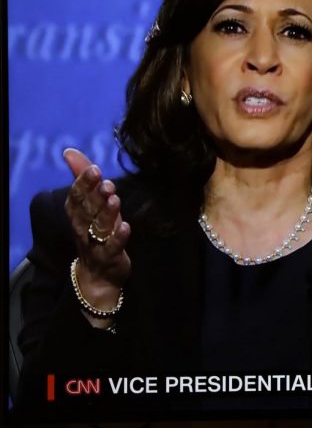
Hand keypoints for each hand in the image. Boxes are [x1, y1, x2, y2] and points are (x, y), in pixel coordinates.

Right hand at [63, 148, 130, 326]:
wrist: (98, 276)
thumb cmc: (95, 233)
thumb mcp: (90, 206)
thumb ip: (82, 178)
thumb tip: (69, 152)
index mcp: (78, 215)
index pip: (76, 198)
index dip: (82, 185)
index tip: (94, 169)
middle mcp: (84, 229)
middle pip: (86, 212)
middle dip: (95, 197)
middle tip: (106, 183)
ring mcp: (96, 245)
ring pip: (98, 228)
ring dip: (106, 214)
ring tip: (115, 199)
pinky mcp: (110, 258)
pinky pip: (113, 248)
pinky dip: (118, 238)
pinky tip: (126, 227)